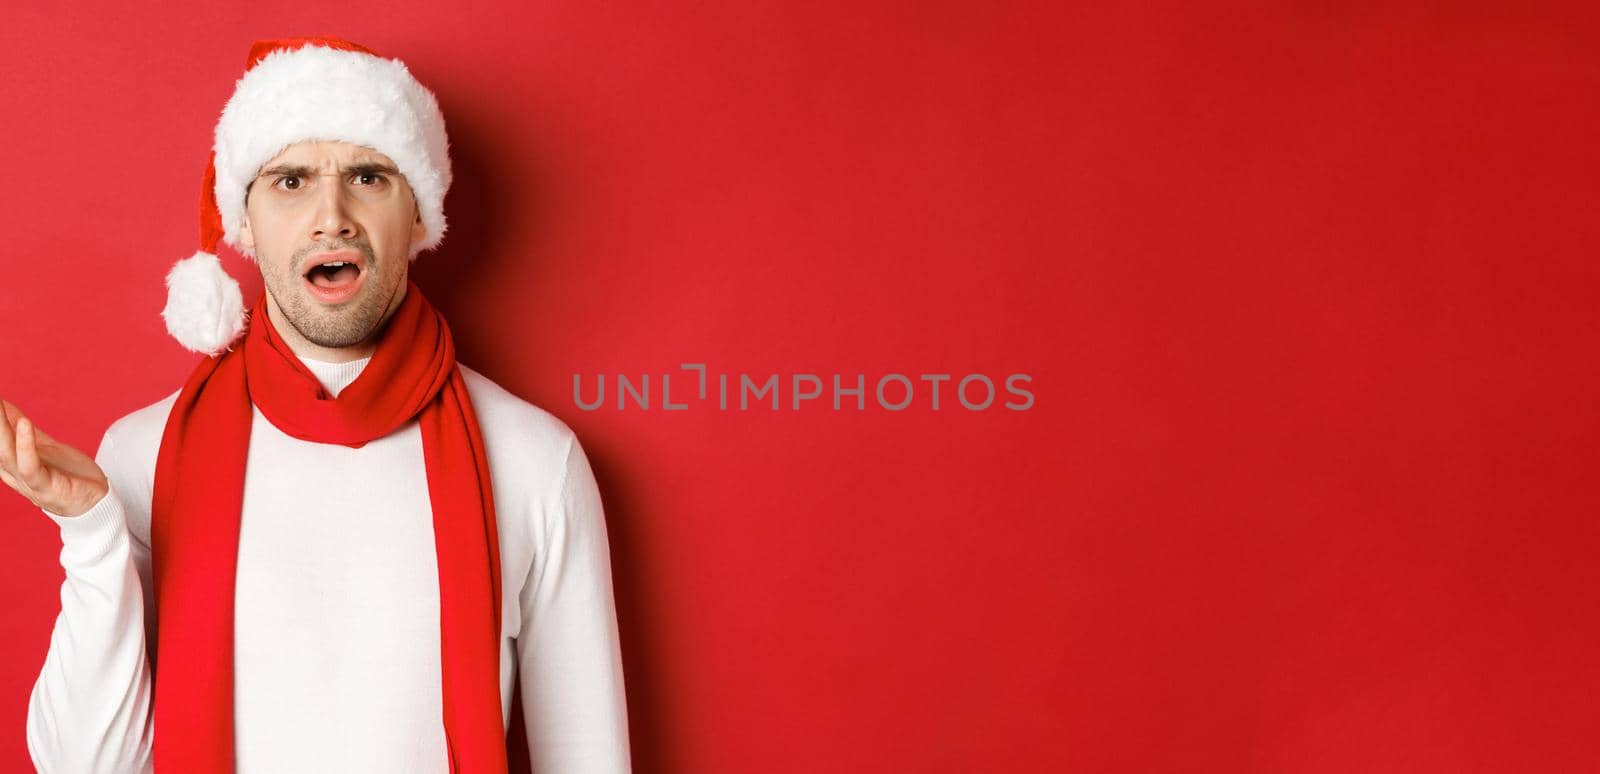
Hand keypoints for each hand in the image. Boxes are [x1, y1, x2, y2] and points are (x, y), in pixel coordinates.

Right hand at [0, 399, 108, 517]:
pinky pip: (29, 466)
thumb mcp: (43, 447)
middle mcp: (12, 473)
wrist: (95, 504)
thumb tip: (4, 406)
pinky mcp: (45, 488)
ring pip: (4, 453)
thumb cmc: (68, 475)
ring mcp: (27, 482)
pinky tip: (23, 424)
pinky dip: (24, 445)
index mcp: (9, 464)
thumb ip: (23, 430)